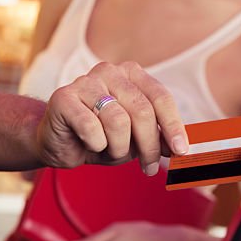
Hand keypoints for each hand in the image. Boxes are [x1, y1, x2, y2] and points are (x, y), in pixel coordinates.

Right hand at [35, 62, 188, 174]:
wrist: (58, 144)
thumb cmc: (100, 138)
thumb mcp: (135, 139)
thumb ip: (158, 138)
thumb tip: (181, 148)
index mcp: (131, 74)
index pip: (160, 98)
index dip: (173, 126)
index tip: (181, 151)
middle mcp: (110, 72)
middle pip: (142, 111)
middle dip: (149, 146)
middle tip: (148, 168)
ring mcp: (85, 82)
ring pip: (118, 122)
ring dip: (118, 147)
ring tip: (110, 150)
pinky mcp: (64, 98)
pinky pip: (91, 128)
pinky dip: (96, 144)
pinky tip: (89, 143)